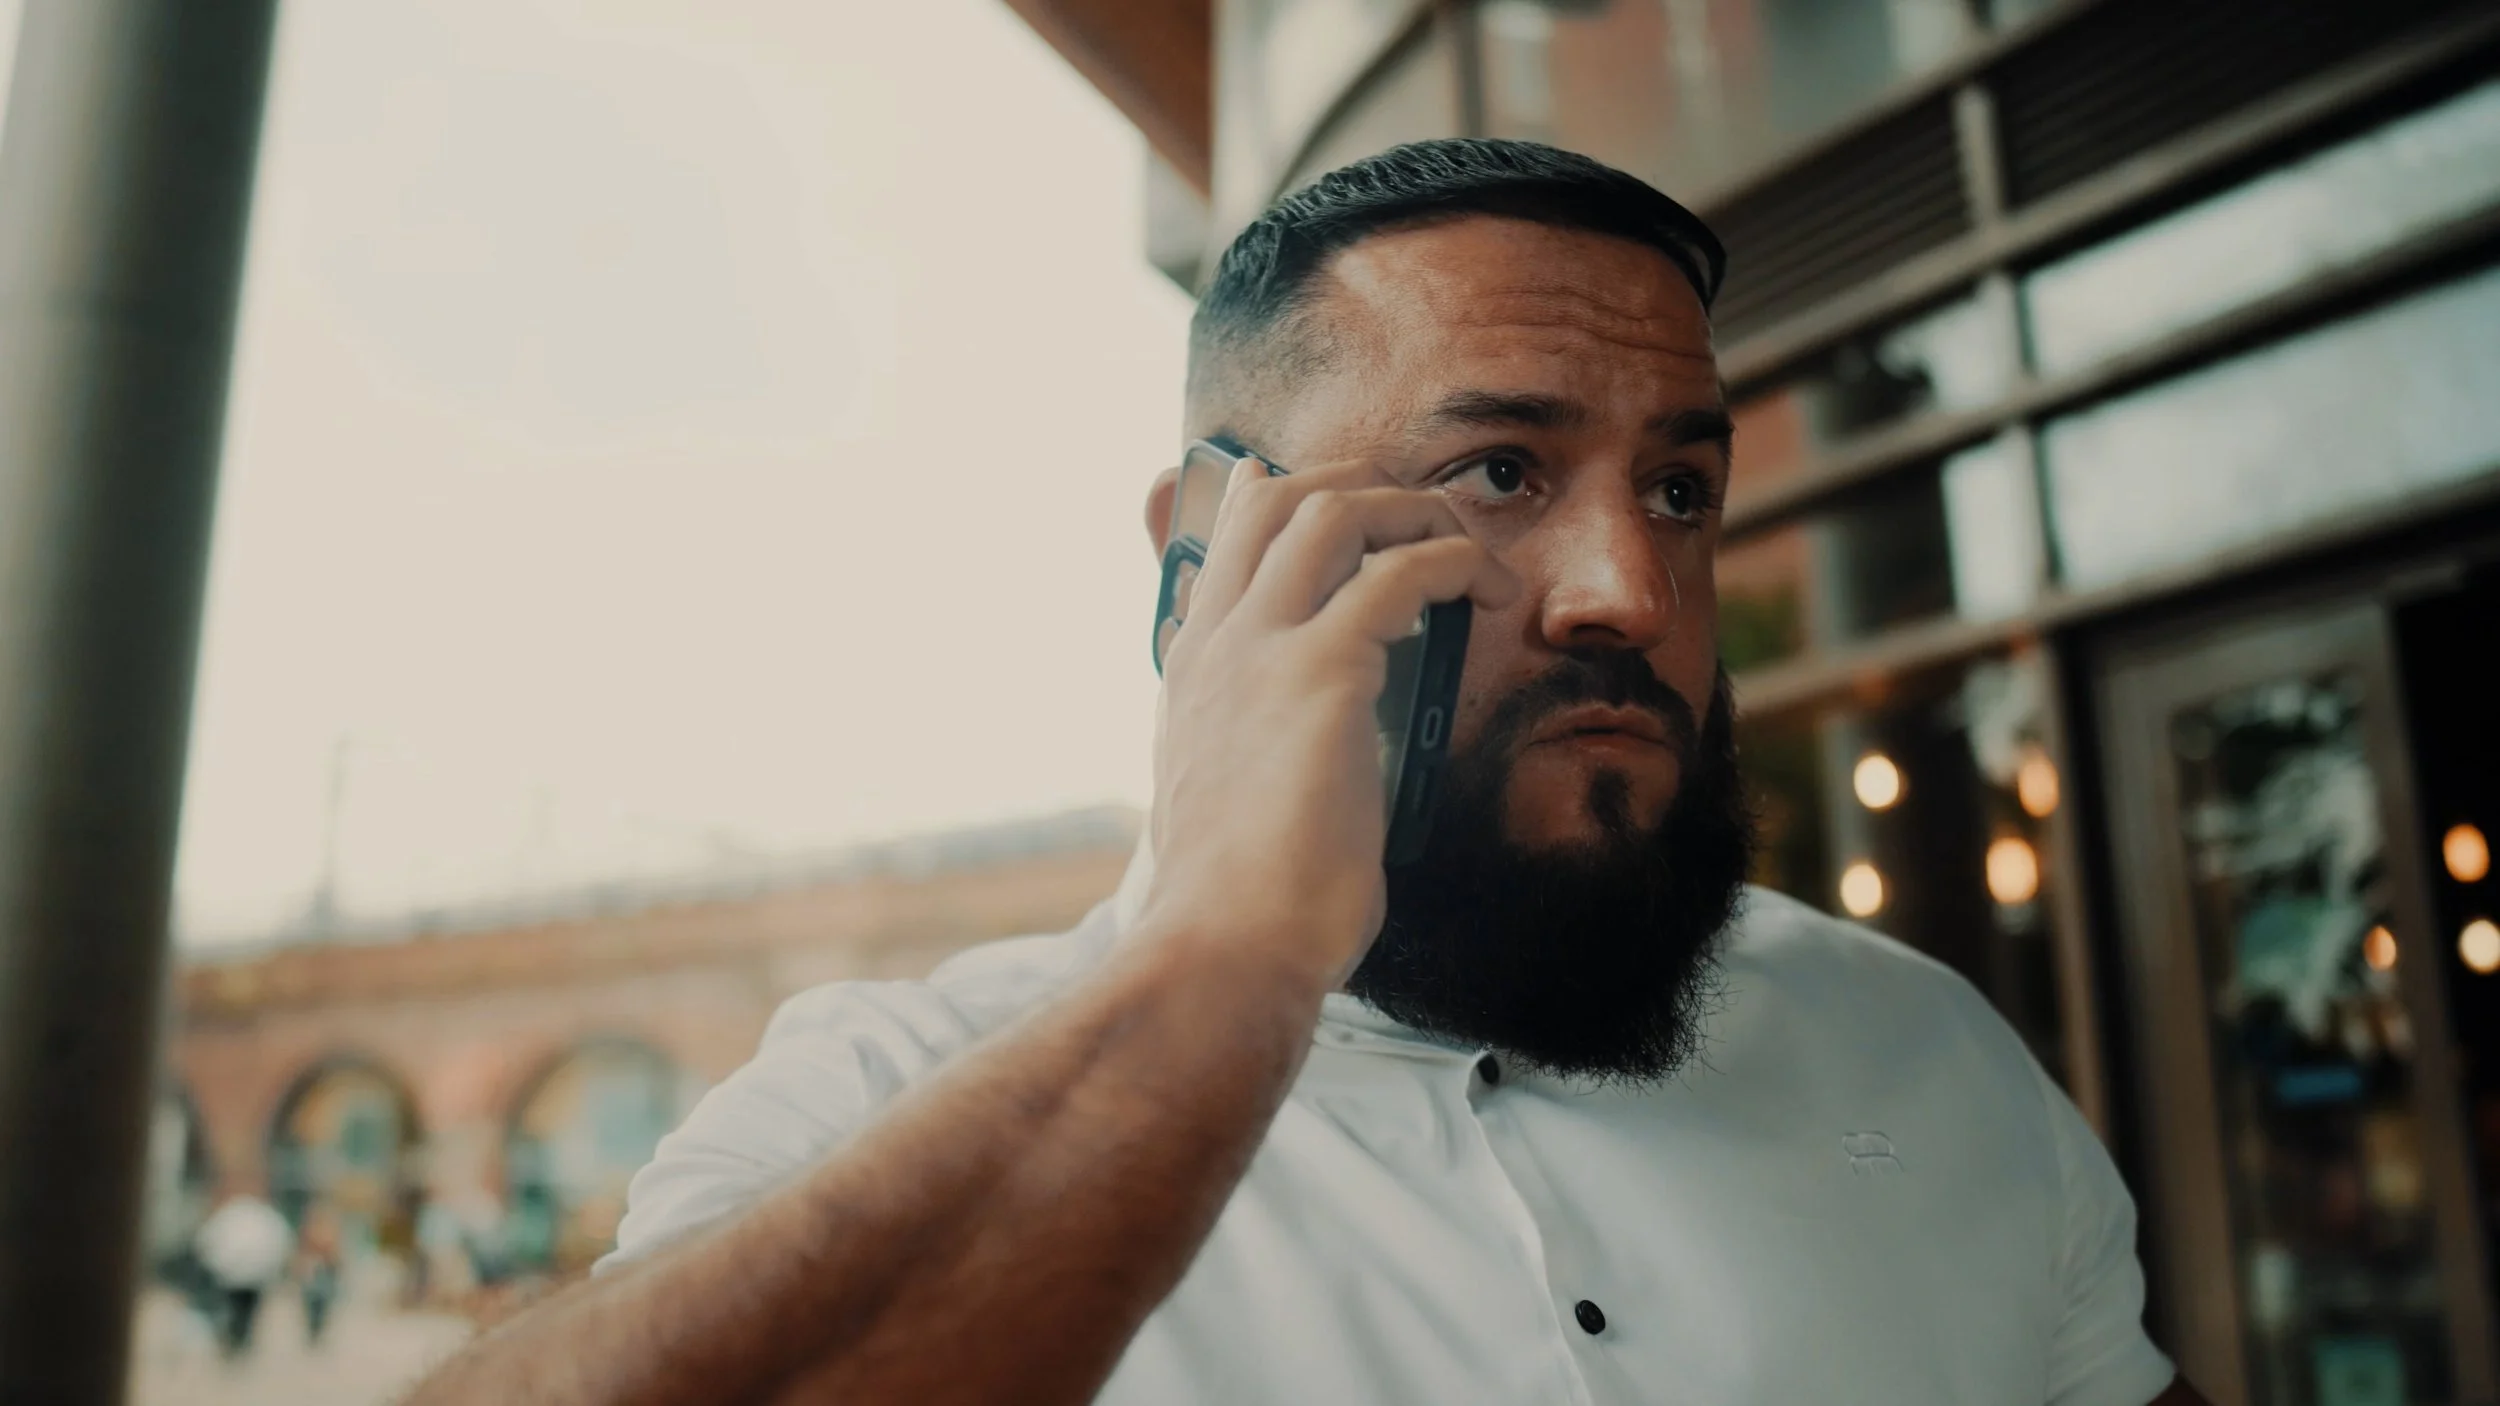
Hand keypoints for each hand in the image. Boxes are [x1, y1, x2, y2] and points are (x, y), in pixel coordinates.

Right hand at [1139, 452, 1518, 986]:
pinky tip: (1489, 594)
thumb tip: (1304, 750)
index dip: (1287, 499)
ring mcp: (1260, 650)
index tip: (1347, 505)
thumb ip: (1252, 751)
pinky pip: (1400, 573)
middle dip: (1363, 485)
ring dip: (1415, 511)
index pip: (1226, 539)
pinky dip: (1456, 563)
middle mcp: (1216, 643)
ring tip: (1466, 551)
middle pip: (1279, 498)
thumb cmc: (1240, 905)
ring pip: (1335, 510)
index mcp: (1191, 671)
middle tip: (1425, 519)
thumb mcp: (1227, 804)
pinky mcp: (1320, 675)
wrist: (1225, 949)